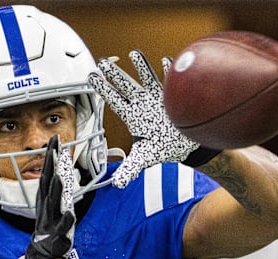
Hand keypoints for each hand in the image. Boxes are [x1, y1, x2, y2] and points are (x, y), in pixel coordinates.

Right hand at [24, 135, 111, 258]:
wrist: (44, 253)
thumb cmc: (50, 226)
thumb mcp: (52, 204)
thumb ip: (55, 187)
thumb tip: (61, 167)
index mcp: (46, 198)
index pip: (48, 173)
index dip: (51, 156)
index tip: (55, 139)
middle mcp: (46, 207)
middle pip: (48, 182)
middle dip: (51, 165)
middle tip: (54, 148)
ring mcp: (51, 220)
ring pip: (53, 203)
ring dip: (56, 190)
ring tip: (59, 177)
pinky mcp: (58, 236)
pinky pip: (62, 228)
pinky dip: (65, 221)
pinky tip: (70, 214)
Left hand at [88, 51, 202, 187]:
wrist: (186, 144)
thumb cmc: (162, 147)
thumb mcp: (144, 158)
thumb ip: (130, 169)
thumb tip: (118, 185)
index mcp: (133, 115)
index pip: (114, 100)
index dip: (103, 89)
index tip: (91, 76)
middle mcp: (143, 102)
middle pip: (126, 86)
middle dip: (115, 74)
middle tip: (103, 62)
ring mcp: (159, 97)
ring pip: (148, 78)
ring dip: (141, 66)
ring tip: (133, 54)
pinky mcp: (175, 95)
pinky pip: (171, 81)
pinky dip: (169, 72)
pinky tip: (166, 61)